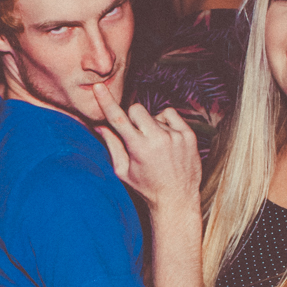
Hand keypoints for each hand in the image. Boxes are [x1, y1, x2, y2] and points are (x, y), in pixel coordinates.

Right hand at [92, 84, 200, 211]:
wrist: (177, 199)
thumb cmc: (146, 188)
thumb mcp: (123, 170)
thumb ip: (112, 145)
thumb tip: (99, 125)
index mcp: (139, 148)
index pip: (118, 118)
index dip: (106, 101)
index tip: (99, 87)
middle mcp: (158, 139)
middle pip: (136, 109)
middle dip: (132, 119)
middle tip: (135, 136)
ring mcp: (175, 135)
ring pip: (153, 114)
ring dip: (150, 124)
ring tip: (155, 145)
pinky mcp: (188, 134)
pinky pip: (170, 114)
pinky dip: (165, 123)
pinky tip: (165, 139)